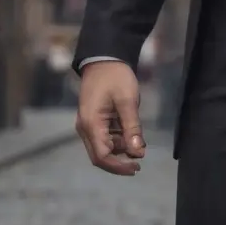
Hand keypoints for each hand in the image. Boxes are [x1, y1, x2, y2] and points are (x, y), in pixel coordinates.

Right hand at [75, 60, 145, 175]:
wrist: (104, 57)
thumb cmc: (116, 77)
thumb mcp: (127, 100)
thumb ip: (132, 127)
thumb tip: (138, 153)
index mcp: (91, 124)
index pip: (102, 156)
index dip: (119, 166)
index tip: (136, 167)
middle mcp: (85, 128)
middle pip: (100, 155)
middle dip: (120, 160)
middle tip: (139, 159)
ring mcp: (88, 124)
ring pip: (103, 146)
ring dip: (120, 148)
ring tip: (139, 141)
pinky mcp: (93, 119)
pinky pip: (104, 136)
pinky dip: (117, 138)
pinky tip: (131, 133)